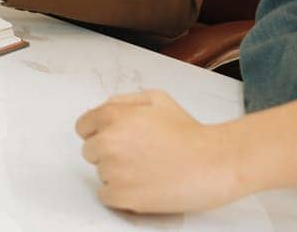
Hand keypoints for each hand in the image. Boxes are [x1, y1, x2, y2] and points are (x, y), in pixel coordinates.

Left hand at [76, 90, 245, 213]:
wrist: (214, 163)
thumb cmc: (189, 133)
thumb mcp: (157, 99)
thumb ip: (124, 101)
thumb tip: (105, 109)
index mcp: (113, 116)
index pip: (83, 127)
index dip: (100, 132)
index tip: (115, 139)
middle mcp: (108, 142)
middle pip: (90, 151)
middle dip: (109, 152)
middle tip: (138, 154)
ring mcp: (113, 170)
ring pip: (100, 173)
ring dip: (117, 173)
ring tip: (147, 169)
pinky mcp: (121, 196)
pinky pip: (105, 195)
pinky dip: (120, 194)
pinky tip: (143, 185)